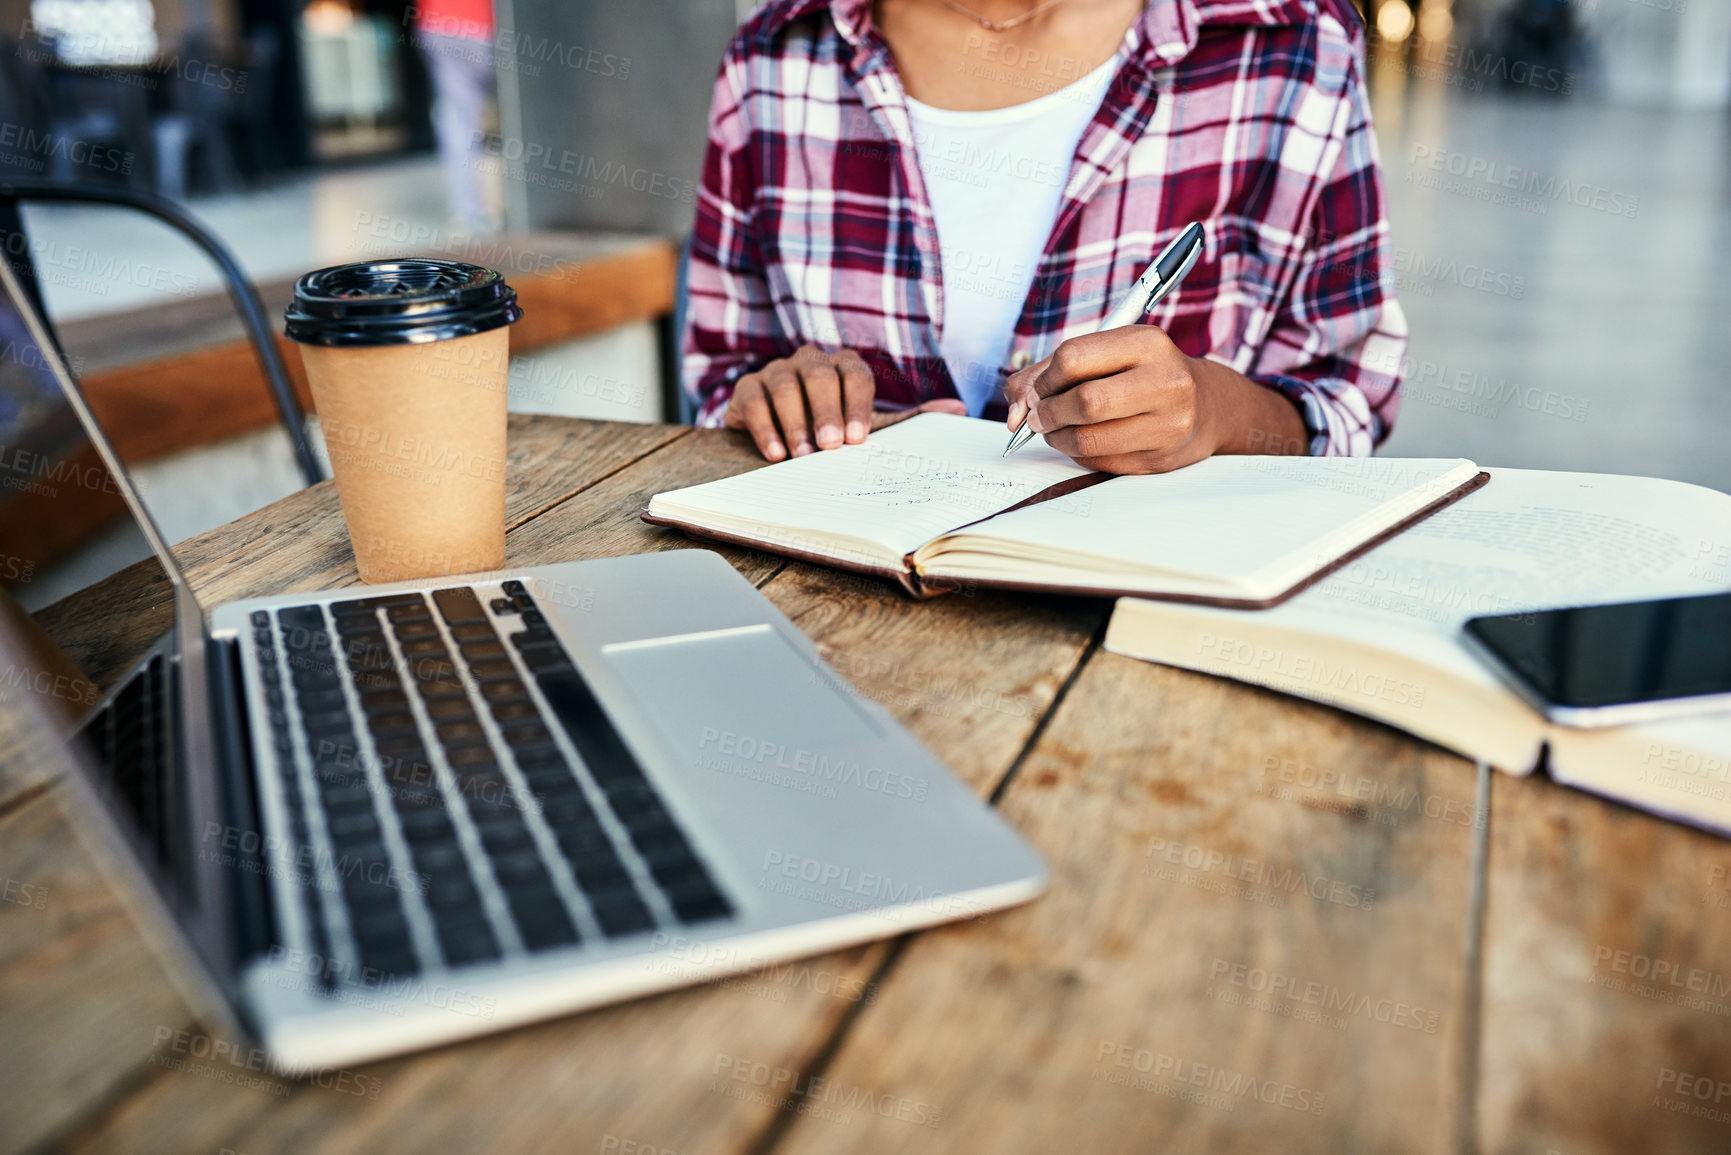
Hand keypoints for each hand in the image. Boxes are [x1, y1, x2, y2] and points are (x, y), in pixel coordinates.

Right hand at [725, 345, 964, 460]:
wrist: (779, 434)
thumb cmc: (830, 428)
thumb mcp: (866, 425)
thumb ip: (907, 419)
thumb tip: (958, 410)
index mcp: (844, 366)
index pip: (855, 374)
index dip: (857, 405)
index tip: (857, 439)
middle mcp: (810, 361)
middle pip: (820, 376)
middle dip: (826, 412)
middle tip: (830, 447)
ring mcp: (776, 371)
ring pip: (785, 386)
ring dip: (794, 424)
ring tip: (802, 456)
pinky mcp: (747, 389)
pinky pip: (755, 402)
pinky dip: (765, 429)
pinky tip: (775, 454)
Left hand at [1003, 326, 1305, 472]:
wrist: (1207, 406)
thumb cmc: (1143, 374)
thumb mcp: (1108, 354)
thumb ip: (1050, 371)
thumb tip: (1015, 408)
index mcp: (1148, 343)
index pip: (1074, 357)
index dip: (1044, 378)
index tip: (1038, 390)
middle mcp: (1165, 381)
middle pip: (1084, 402)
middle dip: (1048, 413)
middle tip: (1039, 418)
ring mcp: (1168, 424)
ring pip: (1088, 440)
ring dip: (1057, 439)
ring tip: (1056, 431)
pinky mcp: (1161, 459)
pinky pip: (1100, 463)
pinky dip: (1078, 456)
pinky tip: (1083, 443)